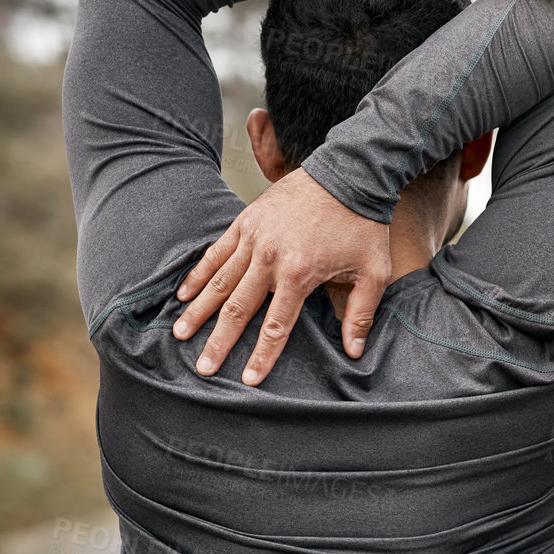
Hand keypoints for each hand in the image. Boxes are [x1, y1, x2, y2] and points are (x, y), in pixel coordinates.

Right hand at [172, 168, 391, 385]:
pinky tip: (183, 294)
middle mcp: (270, 258)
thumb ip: (361, 313)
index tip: (247, 380)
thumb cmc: (362, 224)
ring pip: (220, 282)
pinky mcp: (246, 221)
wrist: (350, 173)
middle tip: (203, 368)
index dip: (261, 356)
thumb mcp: (373, 271)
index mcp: (300, 273)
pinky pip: (216, 252)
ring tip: (181, 334)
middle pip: (238, 309)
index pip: (276, 325)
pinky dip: (198, 274)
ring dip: (198, 310)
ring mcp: (254, 238)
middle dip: (219, 341)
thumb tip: (354, 352)